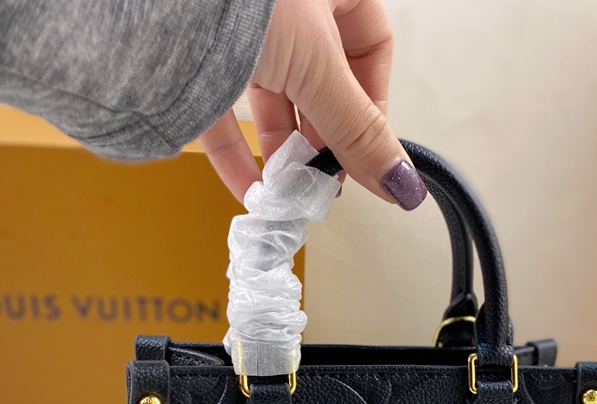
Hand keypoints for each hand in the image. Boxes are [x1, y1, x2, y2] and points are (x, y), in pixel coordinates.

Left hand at [199, 0, 426, 210]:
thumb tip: (400, 182)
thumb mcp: (317, 66)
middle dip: (324, 140)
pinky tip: (251, 189)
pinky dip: (239, 154)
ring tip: (289, 192)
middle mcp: (288, 6)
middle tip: (325, 182)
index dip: (371, 106)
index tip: (367, 156)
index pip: (369, 49)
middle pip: (321, 83)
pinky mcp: (196, 56)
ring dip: (284, 152)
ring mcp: (240, 29)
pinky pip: (225, 111)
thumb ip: (358, 129)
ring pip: (274, 98)